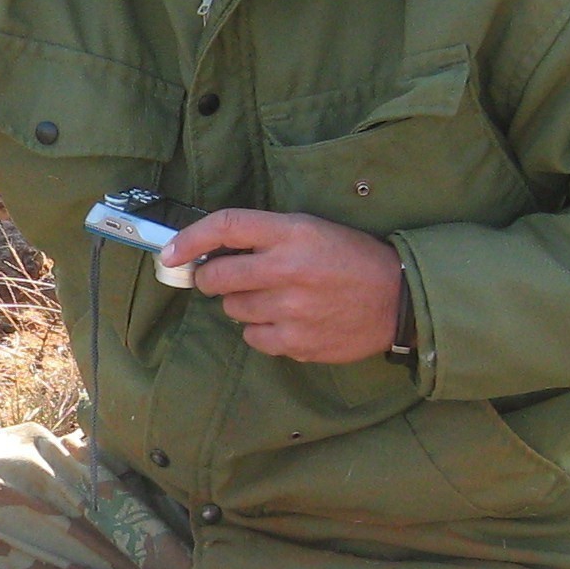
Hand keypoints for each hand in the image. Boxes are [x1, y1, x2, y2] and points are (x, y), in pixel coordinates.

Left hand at [162, 208, 404, 364]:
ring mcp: (291, 309)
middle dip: (213, 278)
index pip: (225, 226)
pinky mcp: (296, 342)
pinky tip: (286, 320)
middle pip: (217, 276)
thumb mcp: (312, 229)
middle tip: (226, 278)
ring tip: (274, 297)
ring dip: (242, 303)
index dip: (189, 239)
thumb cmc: (351, 259)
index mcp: (292, 232)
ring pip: (233, 309)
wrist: (399, 298)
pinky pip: (253, 337)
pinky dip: (261, 329)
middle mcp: (287, 269)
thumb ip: (265, 236)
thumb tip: (211, 249)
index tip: (170, 253)